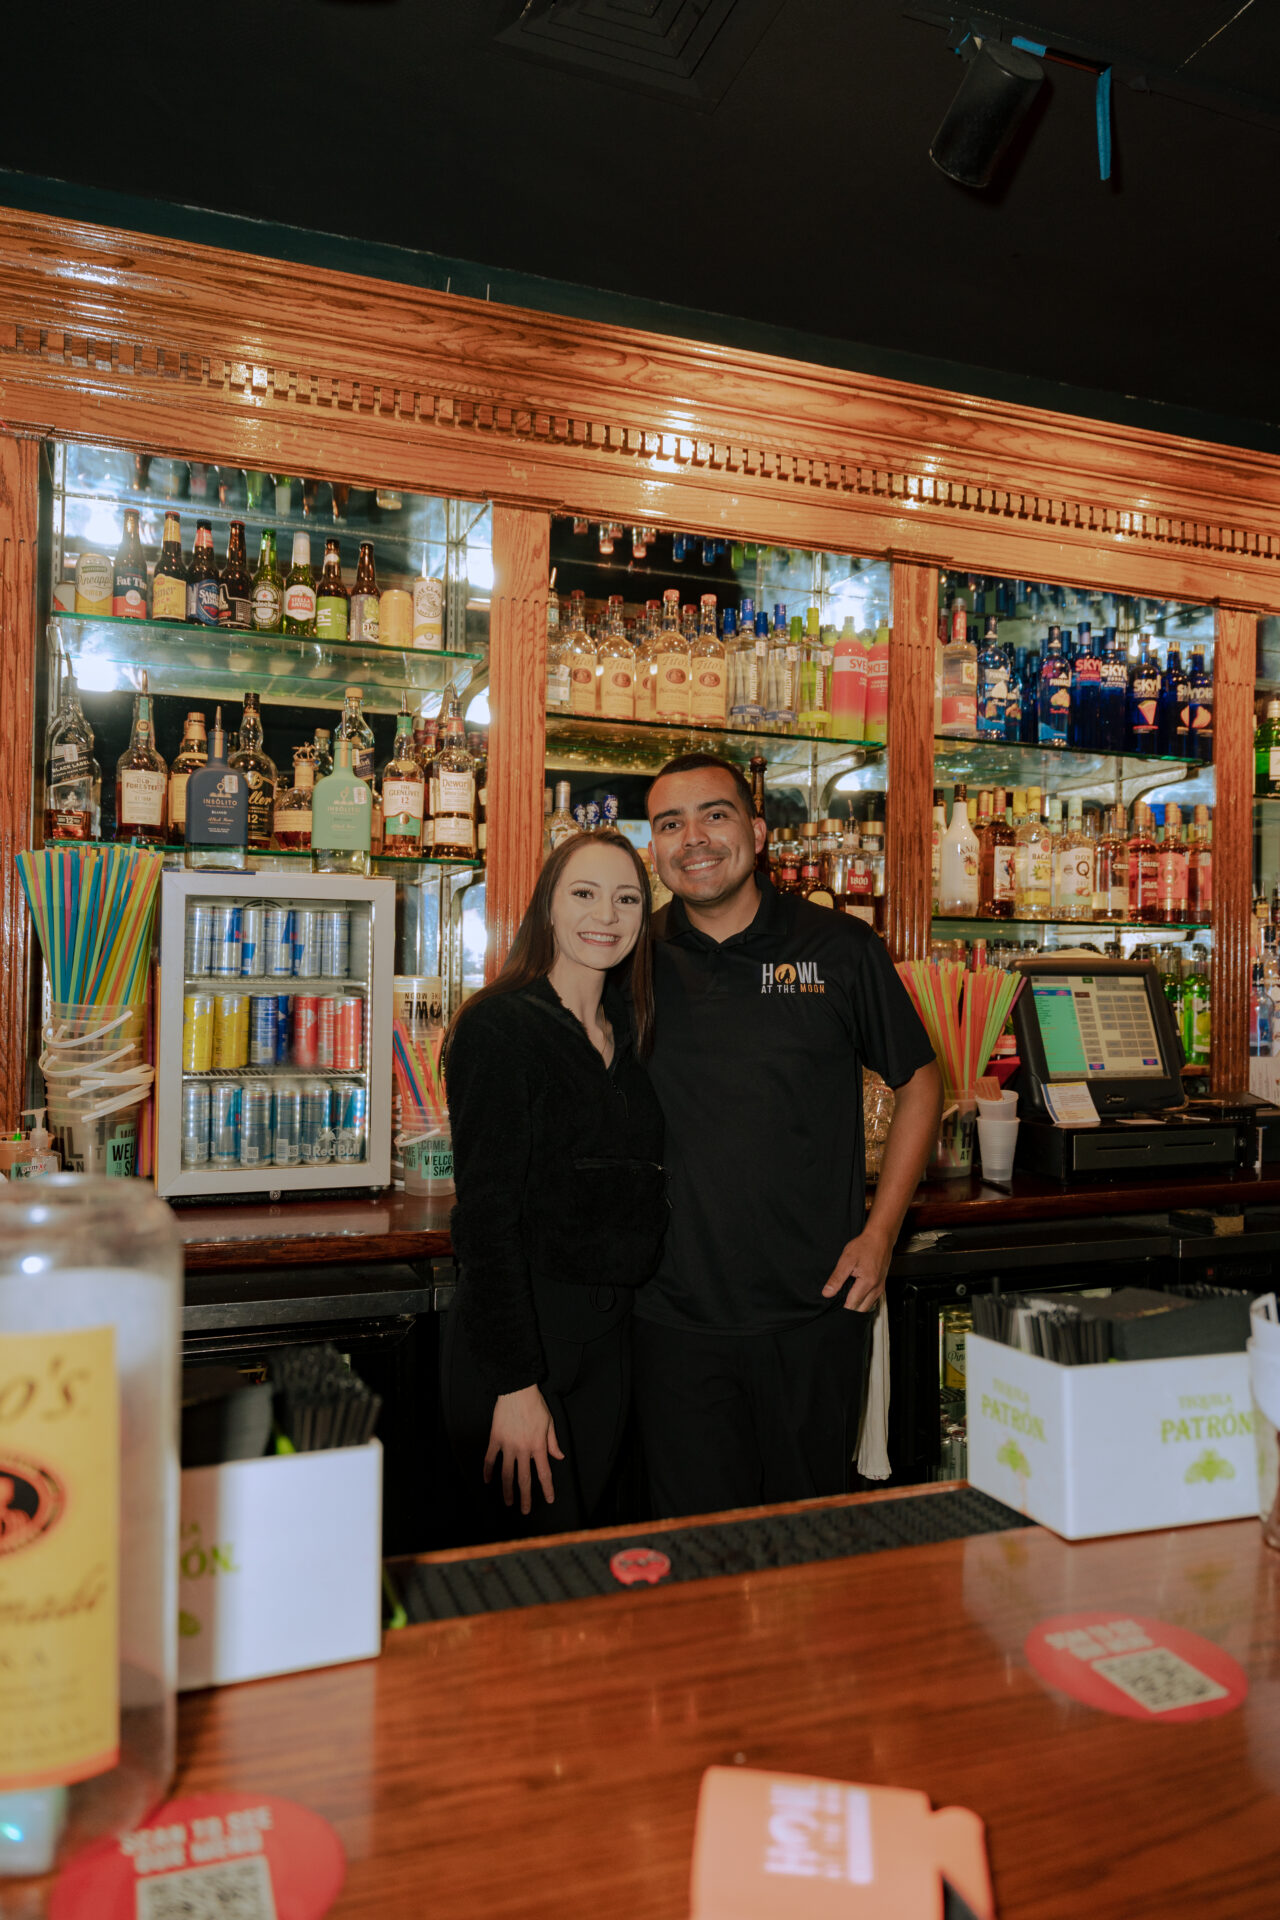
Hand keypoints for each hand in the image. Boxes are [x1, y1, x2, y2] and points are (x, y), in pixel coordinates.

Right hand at [484, 1385, 564, 1514]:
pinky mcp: (496, 1438)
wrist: (517, 1390)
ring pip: (507, 1473)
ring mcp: (508, 1445)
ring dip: (507, 1490)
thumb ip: (553, 1442)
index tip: (549, 1500)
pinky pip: (490, 1458)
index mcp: (538, 1446)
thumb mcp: (549, 1423)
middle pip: (524, 1479)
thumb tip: (559, 1457)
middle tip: (525, 1511)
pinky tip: (487, 1480)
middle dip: (526, 1497)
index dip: (547, 1488)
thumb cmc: (535, 1405)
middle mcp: (523, 1449)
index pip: (544, 1473)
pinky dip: (488, 1470)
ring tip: (508, 1502)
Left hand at [821, 1227, 892, 1312]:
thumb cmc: (865, 1245)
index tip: (833, 1305)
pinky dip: (863, 1300)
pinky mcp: (881, 1285)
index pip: (852, 1305)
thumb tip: (827, 1293)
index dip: (841, 1308)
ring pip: (867, 1307)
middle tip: (838, 1301)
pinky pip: (871, 1300)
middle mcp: (876, 1288)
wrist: (880, 1237)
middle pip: (860, 1310)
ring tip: (845, 1297)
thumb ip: (836, 1278)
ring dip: (856, 1306)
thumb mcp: (846, 1260)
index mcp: (867, 1283)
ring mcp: (880, 1288)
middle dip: (849, 1309)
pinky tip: (855, 1293)